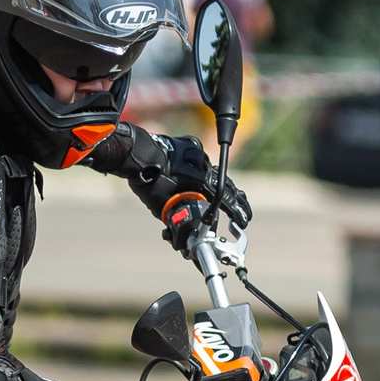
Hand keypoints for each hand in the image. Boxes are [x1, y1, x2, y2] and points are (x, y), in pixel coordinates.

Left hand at [127, 133, 251, 251]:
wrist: (136, 155)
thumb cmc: (147, 182)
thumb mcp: (161, 208)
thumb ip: (175, 218)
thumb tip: (179, 236)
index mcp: (201, 182)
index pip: (226, 199)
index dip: (237, 212)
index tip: (243, 220)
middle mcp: (204, 165)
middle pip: (225, 184)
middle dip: (235, 200)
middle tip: (242, 211)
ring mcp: (198, 153)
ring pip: (213, 172)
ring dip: (218, 185)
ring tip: (229, 198)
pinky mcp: (191, 144)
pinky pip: (201, 160)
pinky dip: (202, 170)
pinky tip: (201, 177)